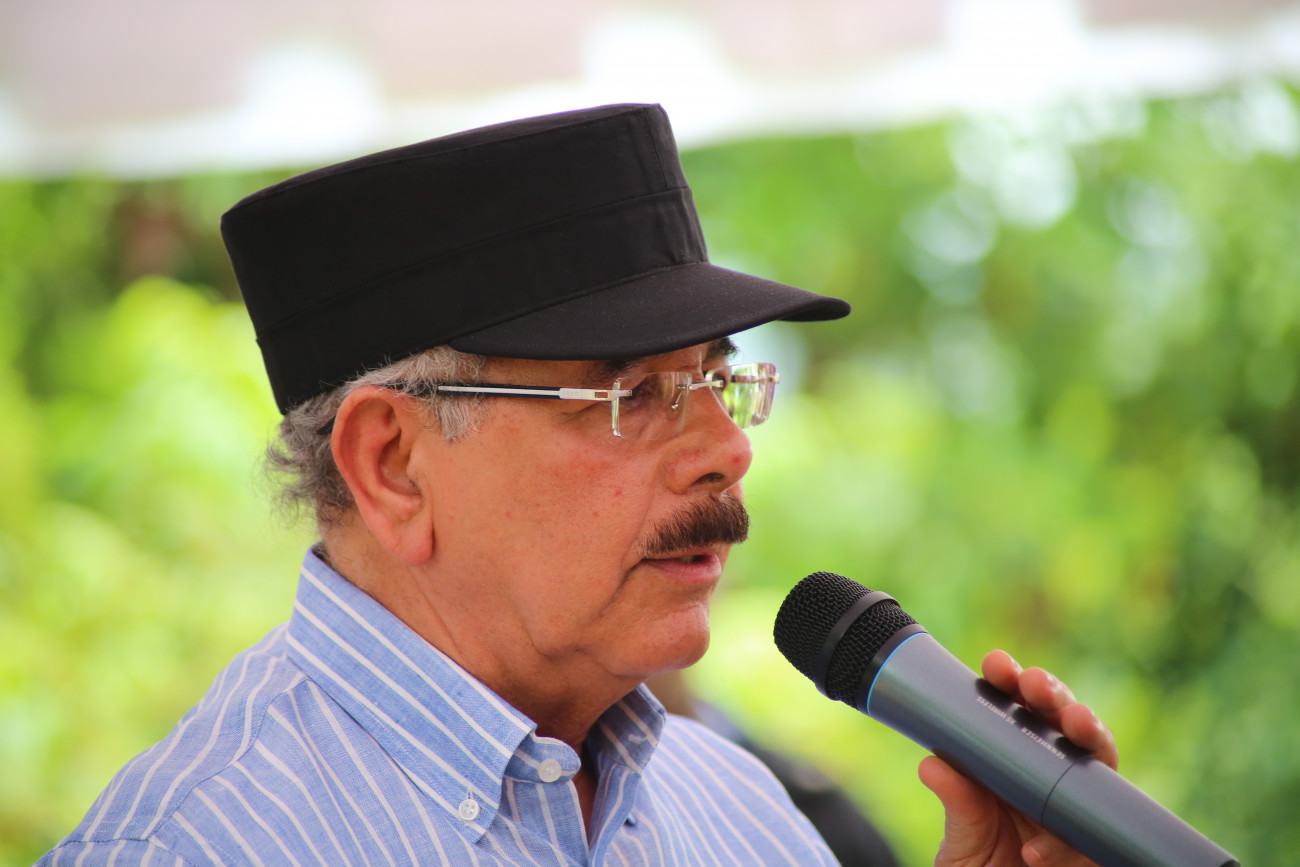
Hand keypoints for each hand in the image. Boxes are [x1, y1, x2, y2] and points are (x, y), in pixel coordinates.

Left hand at [921, 649, 1118, 865]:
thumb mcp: (962, 847)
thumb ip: (958, 810)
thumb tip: (933, 765)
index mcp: (1010, 764)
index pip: (1013, 712)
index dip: (1008, 683)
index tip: (996, 664)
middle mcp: (1049, 778)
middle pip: (1060, 723)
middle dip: (1052, 695)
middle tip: (1035, 684)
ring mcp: (1079, 807)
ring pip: (1096, 758)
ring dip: (1088, 732)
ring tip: (1075, 725)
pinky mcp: (1100, 847)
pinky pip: (1100, 828)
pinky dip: (1072, 834)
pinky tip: (1038, 848)